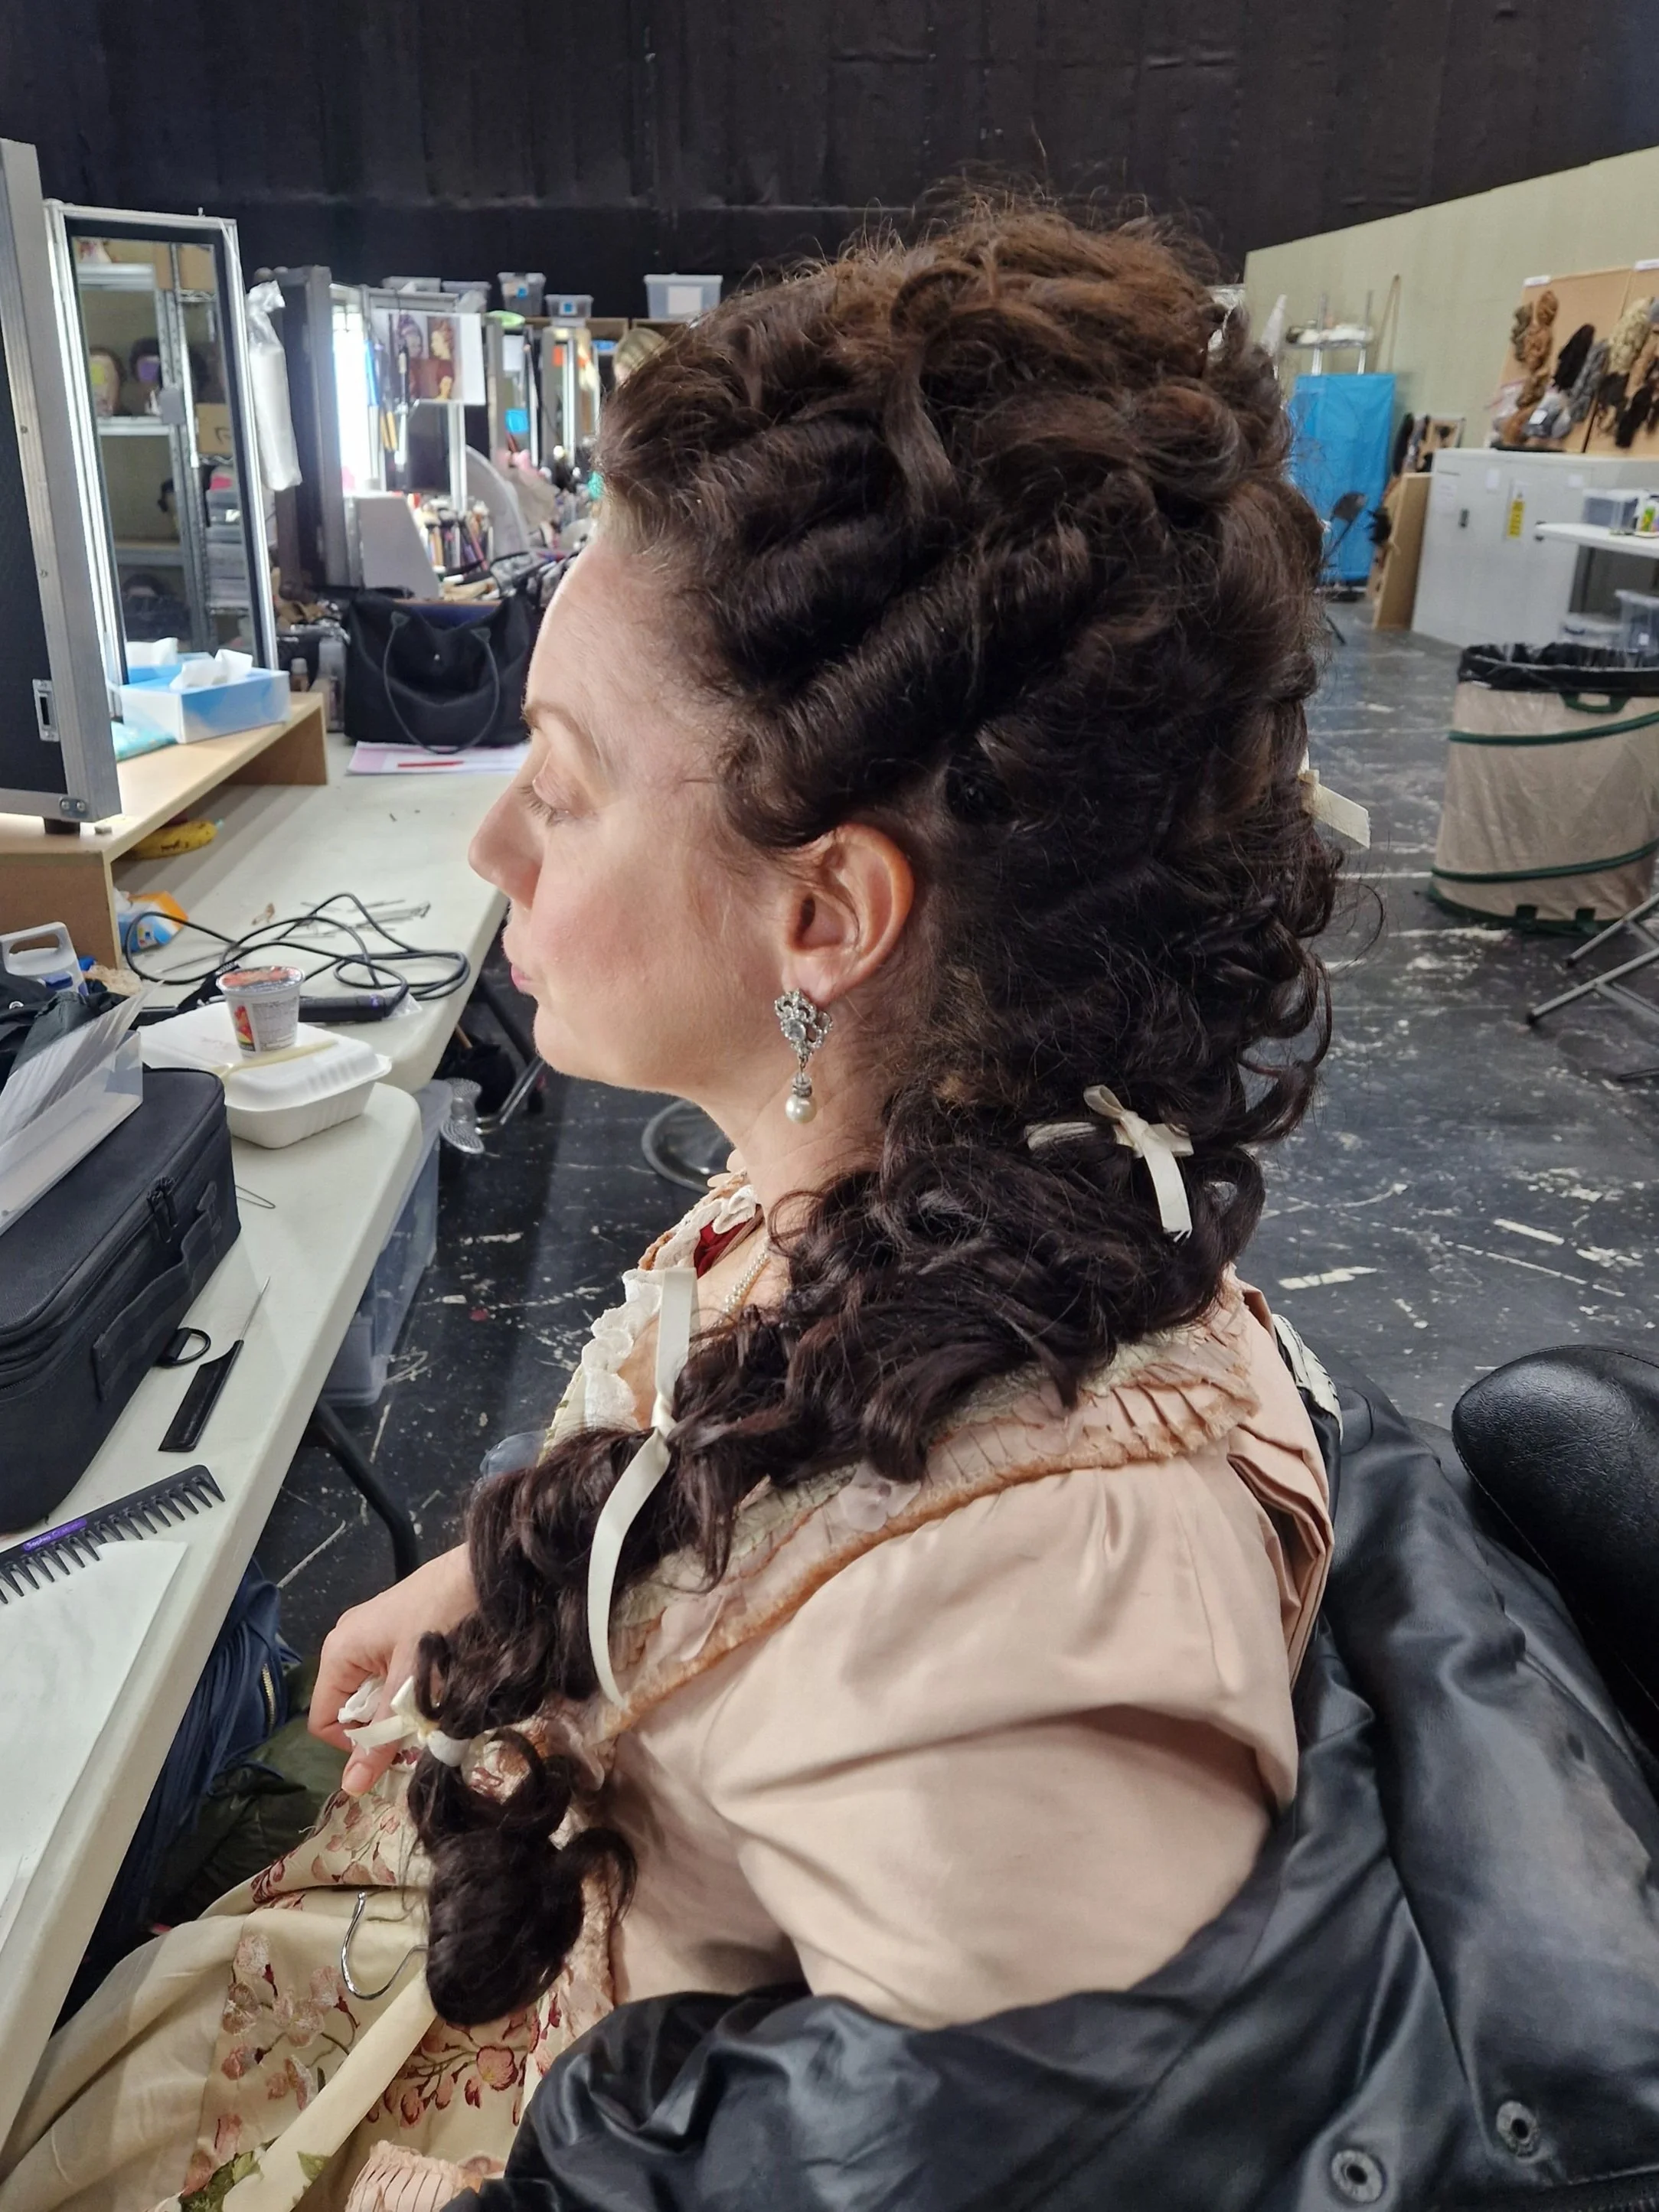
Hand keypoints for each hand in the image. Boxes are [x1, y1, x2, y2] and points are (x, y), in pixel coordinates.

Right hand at [311, 1544, 477, 1793]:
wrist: (483, 1571)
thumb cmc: (441, 1619)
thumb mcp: (410, 1683)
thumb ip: (382, 1735)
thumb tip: (352, 1787)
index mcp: (338, 1652)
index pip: (323, 1720)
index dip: (354, 1744)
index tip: (393, 1747)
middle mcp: (347, 1642)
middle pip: (350, 1707)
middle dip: (382, 1725)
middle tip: (420, 1727)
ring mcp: (373, 1635)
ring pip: (375, 1694)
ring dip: (400, 1708)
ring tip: (433, 1704)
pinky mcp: (398, 1631)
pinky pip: (392, 1675)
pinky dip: (411, 1688)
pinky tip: (438, 1684)